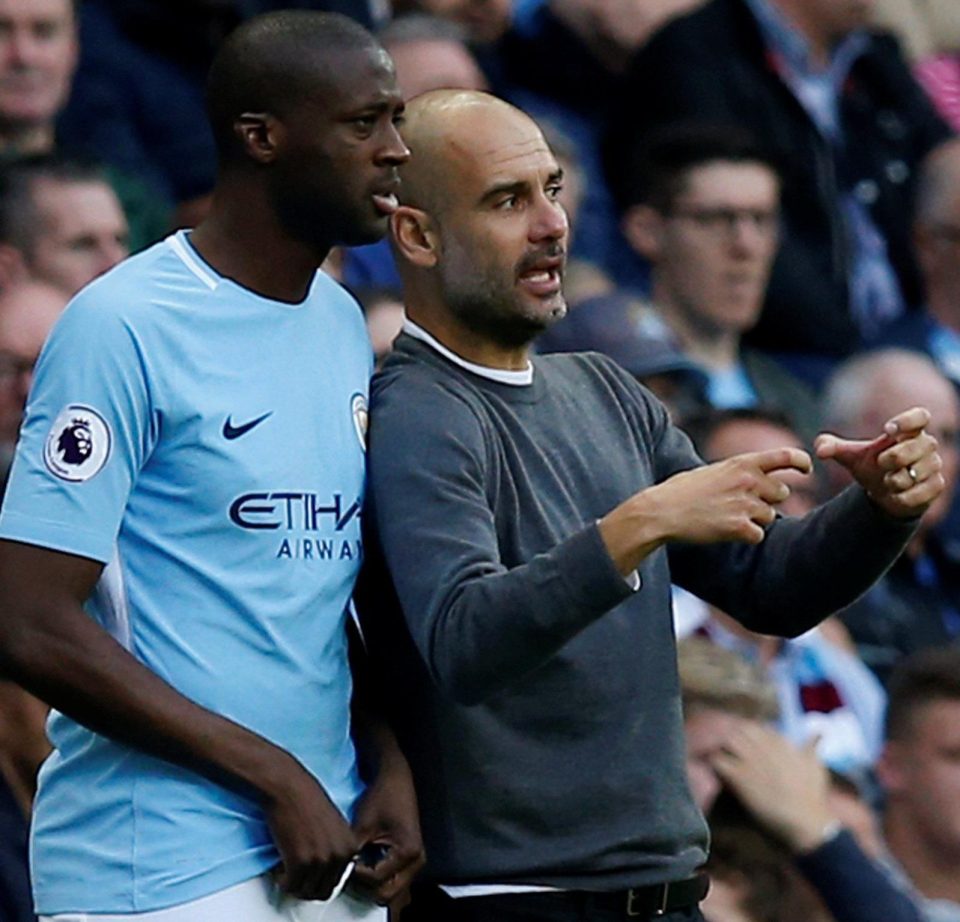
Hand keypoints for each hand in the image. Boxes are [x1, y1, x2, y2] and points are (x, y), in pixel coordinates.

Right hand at [262, 754, 360, 900]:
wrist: (289, 787)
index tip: (310, 874)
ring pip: (306, 891)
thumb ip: (336, 847)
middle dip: (307, 886)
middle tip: (296, 876)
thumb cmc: (307, 799)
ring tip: (287, 870)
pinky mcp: (300, 862)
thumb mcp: (334, 824)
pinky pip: (291, 885)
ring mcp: (321, 860)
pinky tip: (280, 868)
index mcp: (350, 846)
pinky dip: (283, 881)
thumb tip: (328, 869)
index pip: (338, 880)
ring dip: (294, 884)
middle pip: (324, 890)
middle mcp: (339, 855)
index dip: (321, 879)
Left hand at [349, 751, 425, 911]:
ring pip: (390, 889)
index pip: (377, 880)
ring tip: (358, 863)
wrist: (396, 778)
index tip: (344, 860)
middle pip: (387, 893)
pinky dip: (379, 875)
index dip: (356, 873)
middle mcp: (416, 860)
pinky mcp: (410, 857)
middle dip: (366, 884)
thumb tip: (339, 871)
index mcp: (408, 852)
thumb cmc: (383, 796)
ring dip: (372, 882)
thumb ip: (353, 852)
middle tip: (351, 867)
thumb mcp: (363, 824)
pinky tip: (367, 859)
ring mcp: (415, 860)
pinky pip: (393, 878)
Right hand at [645, 448, 811, 543]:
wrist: (661, 511)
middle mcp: (748, 481)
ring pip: (769, 516)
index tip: (807, 470)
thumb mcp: (712, 471)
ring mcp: (745, 505)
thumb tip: (757, 477)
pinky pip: (758, 535)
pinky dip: (745, 536)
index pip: (785, 456)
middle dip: (767, 500)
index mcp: (741, 463)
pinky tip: (724, 531)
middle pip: (781, 494)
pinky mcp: (740, 527)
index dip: (801, 462)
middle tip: (741, 505)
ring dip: (754, 520)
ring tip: (725, 517)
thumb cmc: (680, 491)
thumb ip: (738, 472)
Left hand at [710, 721, 833, 853]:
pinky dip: (714, 764)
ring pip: (726, 741)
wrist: (806, 821)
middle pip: (737, 730)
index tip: (745, 745)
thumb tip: (819, 733)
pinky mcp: (740, 777)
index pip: (755, 726)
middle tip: (728, 753)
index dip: (747, 735)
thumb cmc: (813, 795)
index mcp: (779, 742)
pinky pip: (718, 761)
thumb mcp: (815, 765)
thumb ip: (812, 746)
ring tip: (722, 761)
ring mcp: (750, 760)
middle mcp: (763, 746)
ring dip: (722, 749)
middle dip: (732, 739)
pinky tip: (718, 773)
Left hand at [815, 406, 944, 518]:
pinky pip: (922, 492)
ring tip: (887, 481)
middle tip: (881, 462)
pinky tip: (895, 495)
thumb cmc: (870, 467)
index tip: (887, 429)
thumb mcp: (850, 457)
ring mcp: (933, 466)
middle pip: (919, 446)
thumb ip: (832, 448)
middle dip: (896, 456)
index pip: (920, 416)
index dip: (908, 420)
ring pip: (919, 472)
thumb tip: (819, 450)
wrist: (885, 494)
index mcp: (907, 432)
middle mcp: (926, 446)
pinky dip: (903, 496)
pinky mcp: (936, 487)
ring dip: (897, 480)